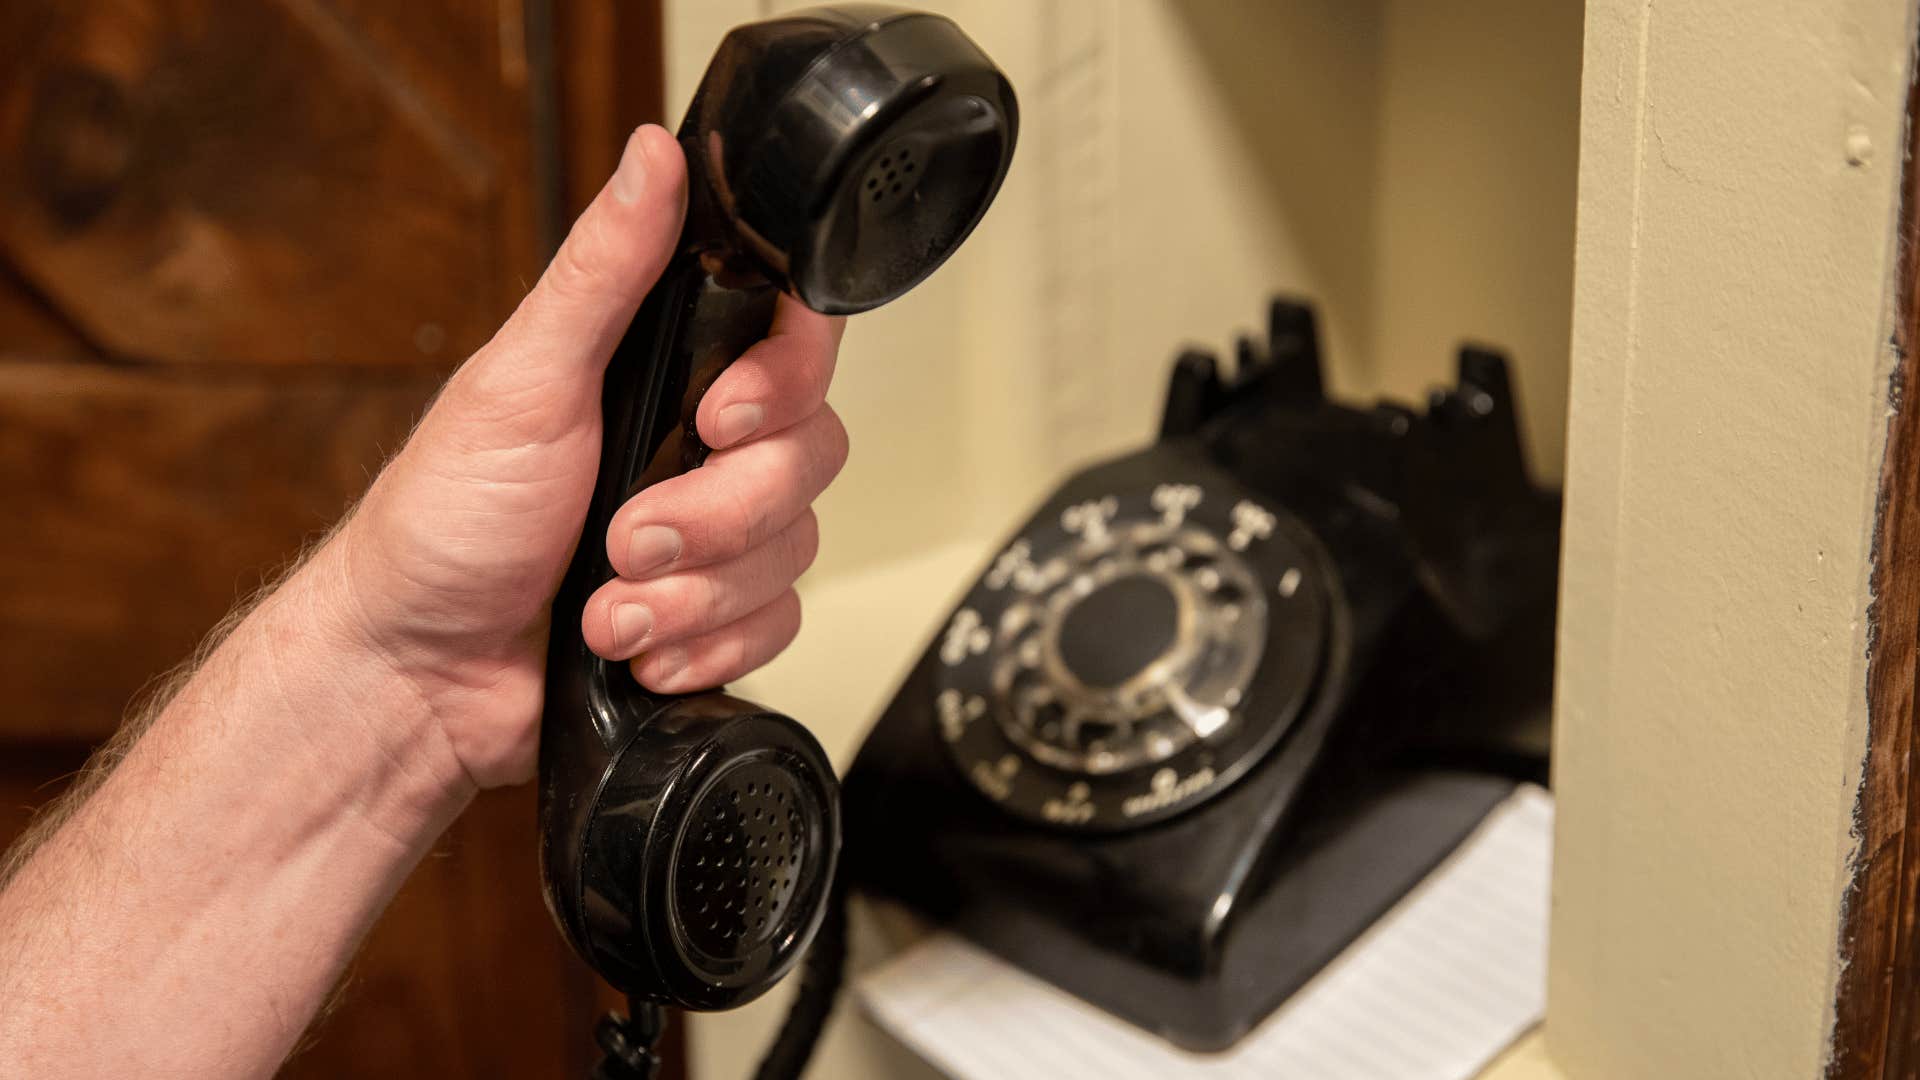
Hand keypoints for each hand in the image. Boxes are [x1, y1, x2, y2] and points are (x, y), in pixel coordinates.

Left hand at [316, 125, 847, 789]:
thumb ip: (604, 271)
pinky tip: (635, 647)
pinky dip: (703, 645)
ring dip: (692, 594)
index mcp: (663, 371)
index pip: (793, 342)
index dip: (781, 381)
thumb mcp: (520, 379)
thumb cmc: (444, 522)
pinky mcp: (715, 615)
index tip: (716, 416)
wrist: (419, 676)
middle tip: (624, 534)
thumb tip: (653, 156)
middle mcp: (698, 446)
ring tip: (606, 607)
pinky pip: (777, 625)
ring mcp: (713, 535)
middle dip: (714, 515)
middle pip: (808, 457)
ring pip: (794, 551)